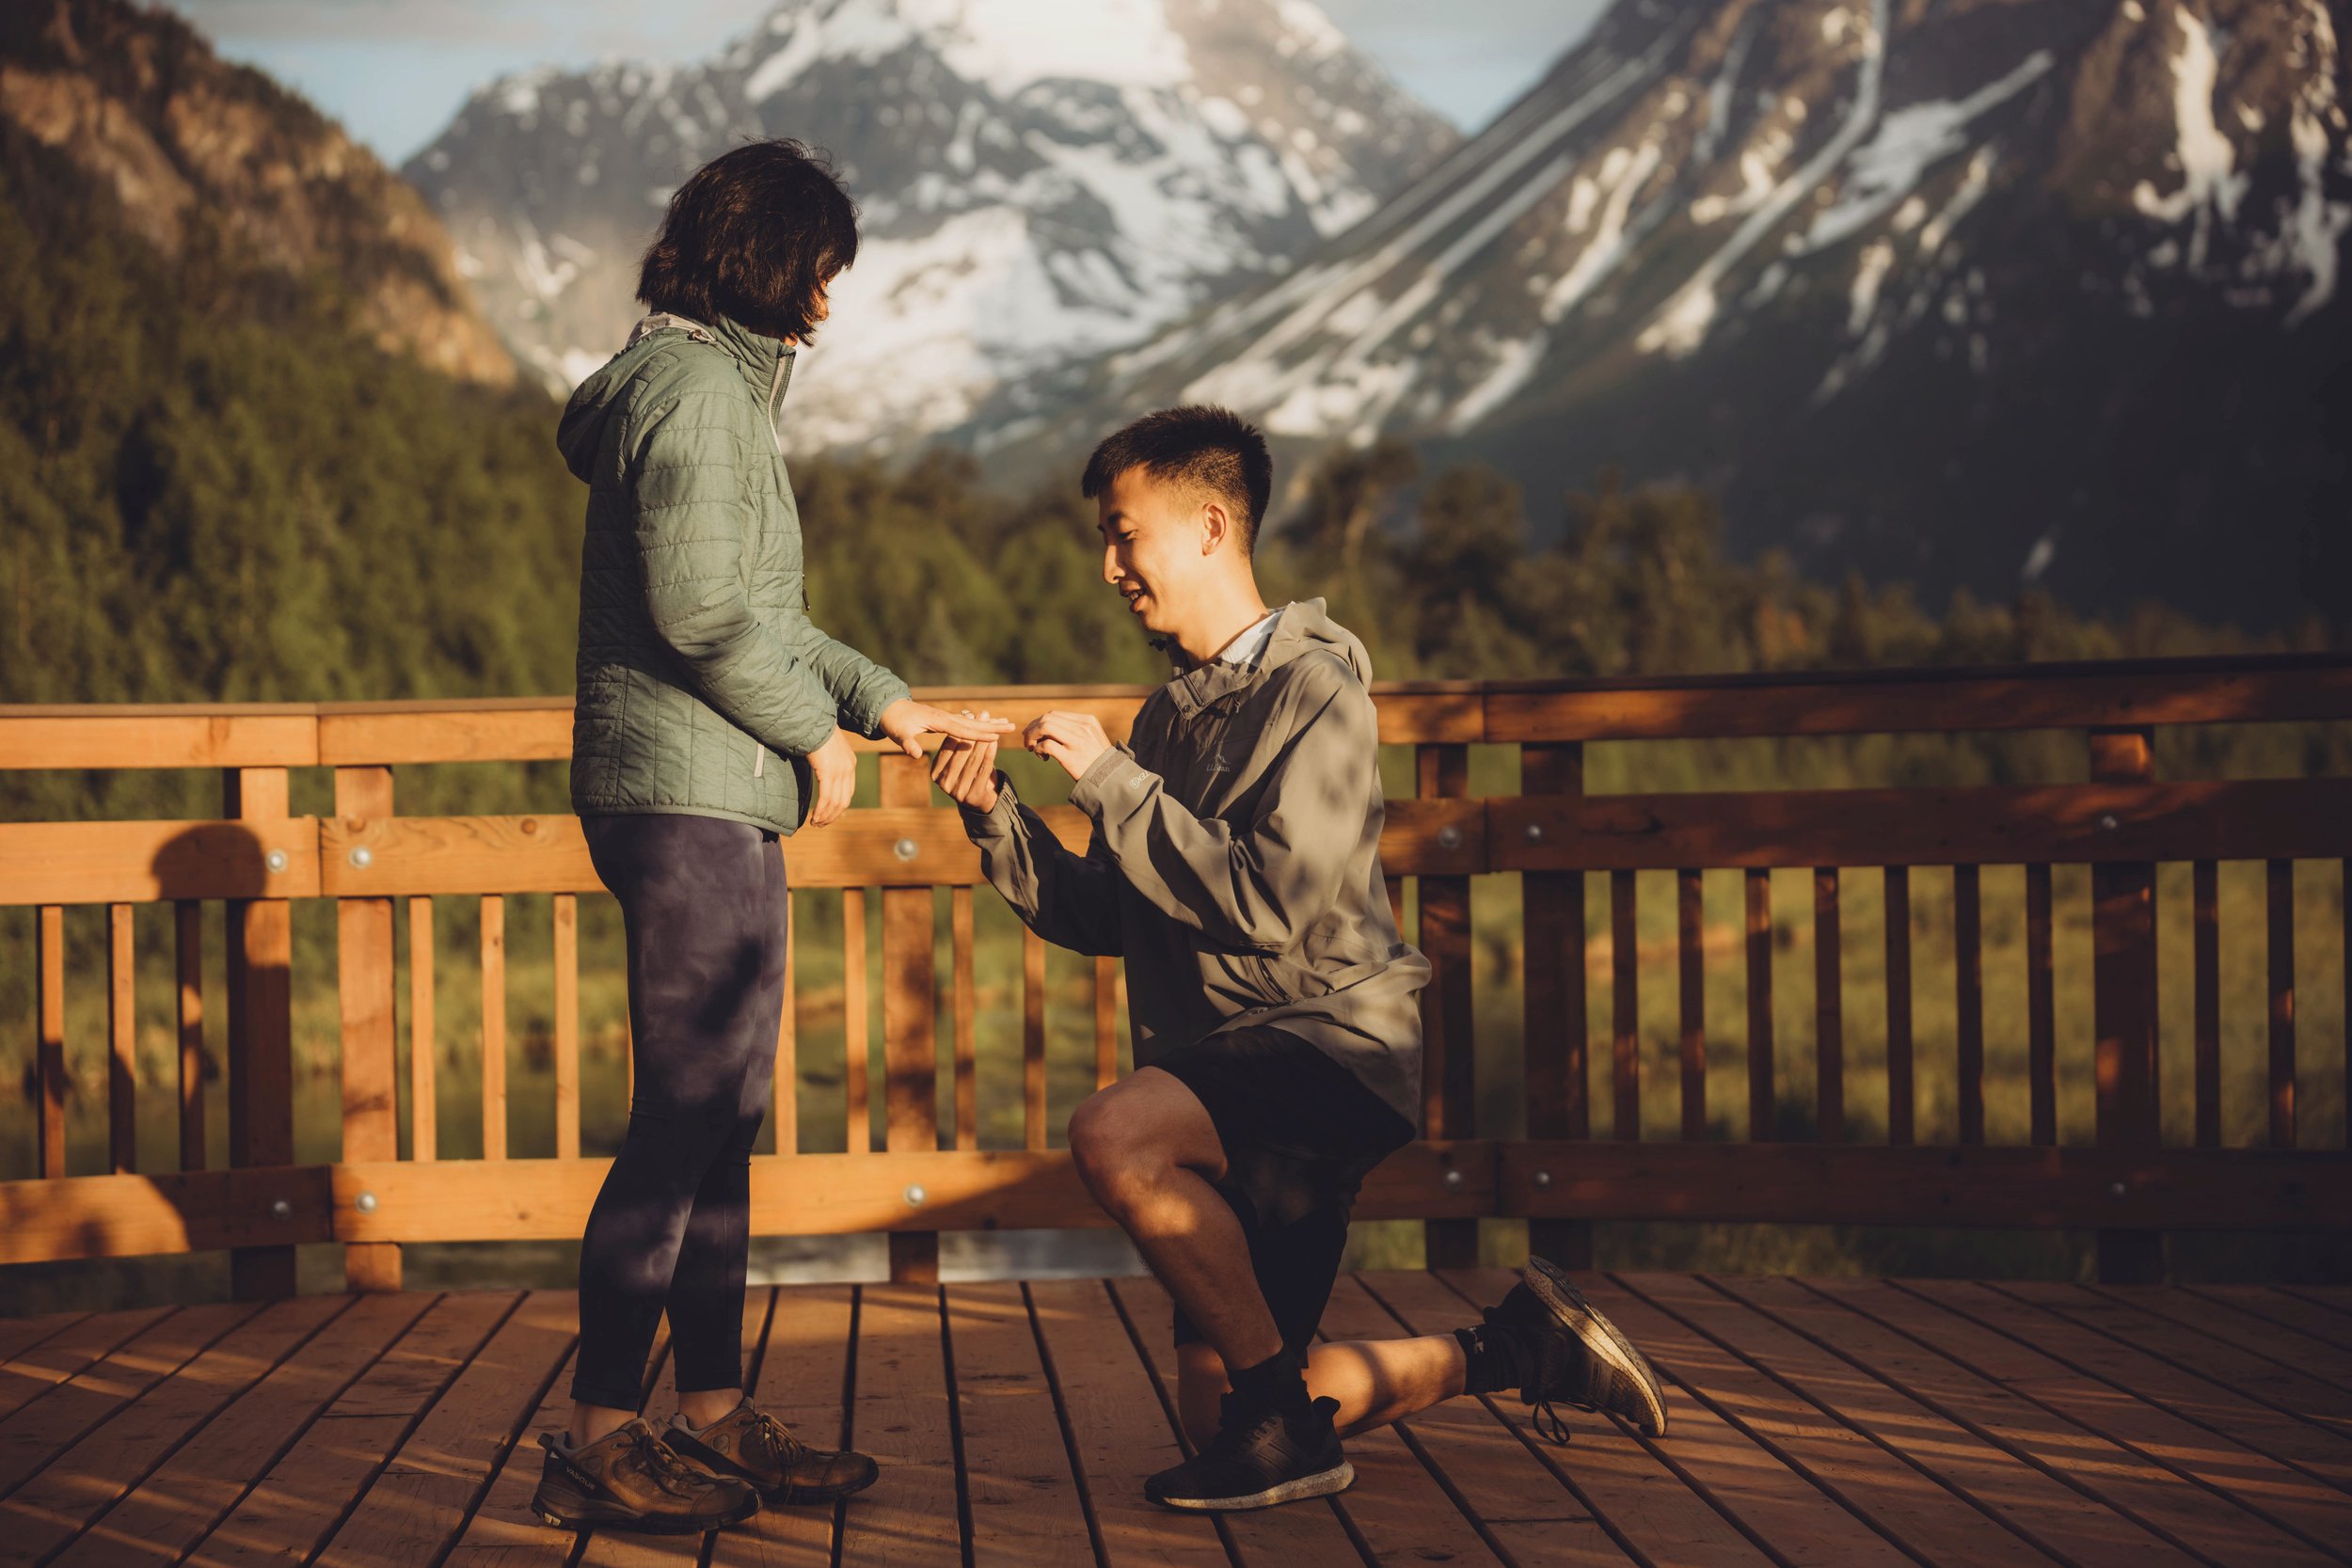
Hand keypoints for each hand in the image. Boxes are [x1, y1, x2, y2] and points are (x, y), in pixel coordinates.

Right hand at [804, 727, 855, 826]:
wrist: (813, 720)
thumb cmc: (815, 732)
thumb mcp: (827, 748)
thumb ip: (827, 760)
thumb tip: (819, 768)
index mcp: (850, 763)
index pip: (848, 792)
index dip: (839, 807)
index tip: (829, 815)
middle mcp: (848, 768)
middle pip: (844, 801)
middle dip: (832, 816)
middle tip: (821, 824)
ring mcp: (840, 771)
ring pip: (835, 802)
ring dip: (825, 816)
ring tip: (815, 824)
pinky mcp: (828, 772)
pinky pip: (826, 798)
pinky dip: (821, 810)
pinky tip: (814, 817)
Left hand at [877, 699, 1014, 759]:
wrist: (889, 707)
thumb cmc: (894, 723)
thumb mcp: (898, 735)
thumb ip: (908, 744)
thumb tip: (914, 754)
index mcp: (938, 722)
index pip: (963, 730)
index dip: (979, 735)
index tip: (996, 737)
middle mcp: (946, 717)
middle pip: (974, 723)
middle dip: (993, 725)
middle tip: (1012, 725)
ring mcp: (947, 716)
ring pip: (973, 721)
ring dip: (990, 723)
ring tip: (1007, 723)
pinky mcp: (945, 718)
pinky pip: (967, 722)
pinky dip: (979, 724)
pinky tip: (988, 724)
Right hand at [929, 710, 1001, 811]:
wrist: (979, 801)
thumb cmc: (968, 773)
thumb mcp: (959, 758)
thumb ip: (960, 740)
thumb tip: (969, 714)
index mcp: (935, 772)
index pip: (947, 747)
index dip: (959, 729)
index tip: (969, 715)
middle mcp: (944, 783)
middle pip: (960, 753)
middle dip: (973, 732)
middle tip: (983, 716)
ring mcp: (958, 791)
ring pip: (973, 760)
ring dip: (983, 741)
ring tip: (992, 726)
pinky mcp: (974, 796)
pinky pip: (983, 770)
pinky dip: (989, 754)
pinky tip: (995, 742)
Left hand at [1024, 710, 1111, 781]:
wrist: (1110, 779)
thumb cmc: (1097, 760)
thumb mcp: (1092, 738)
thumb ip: (1074, 730)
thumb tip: (1046, 728)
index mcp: (1087, 721)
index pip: (1054, 714)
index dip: (1039, 722)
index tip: (1033, 732)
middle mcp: (1082, 728)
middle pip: (1047, 718)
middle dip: (1032, 728)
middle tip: (1028, 741)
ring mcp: (1077, 741)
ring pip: (1044, 727)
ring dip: (1032, 737)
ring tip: (1031, 748)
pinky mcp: (1070, 756)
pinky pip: (1046, 745)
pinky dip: (1038, 750)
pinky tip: (1043, 758)